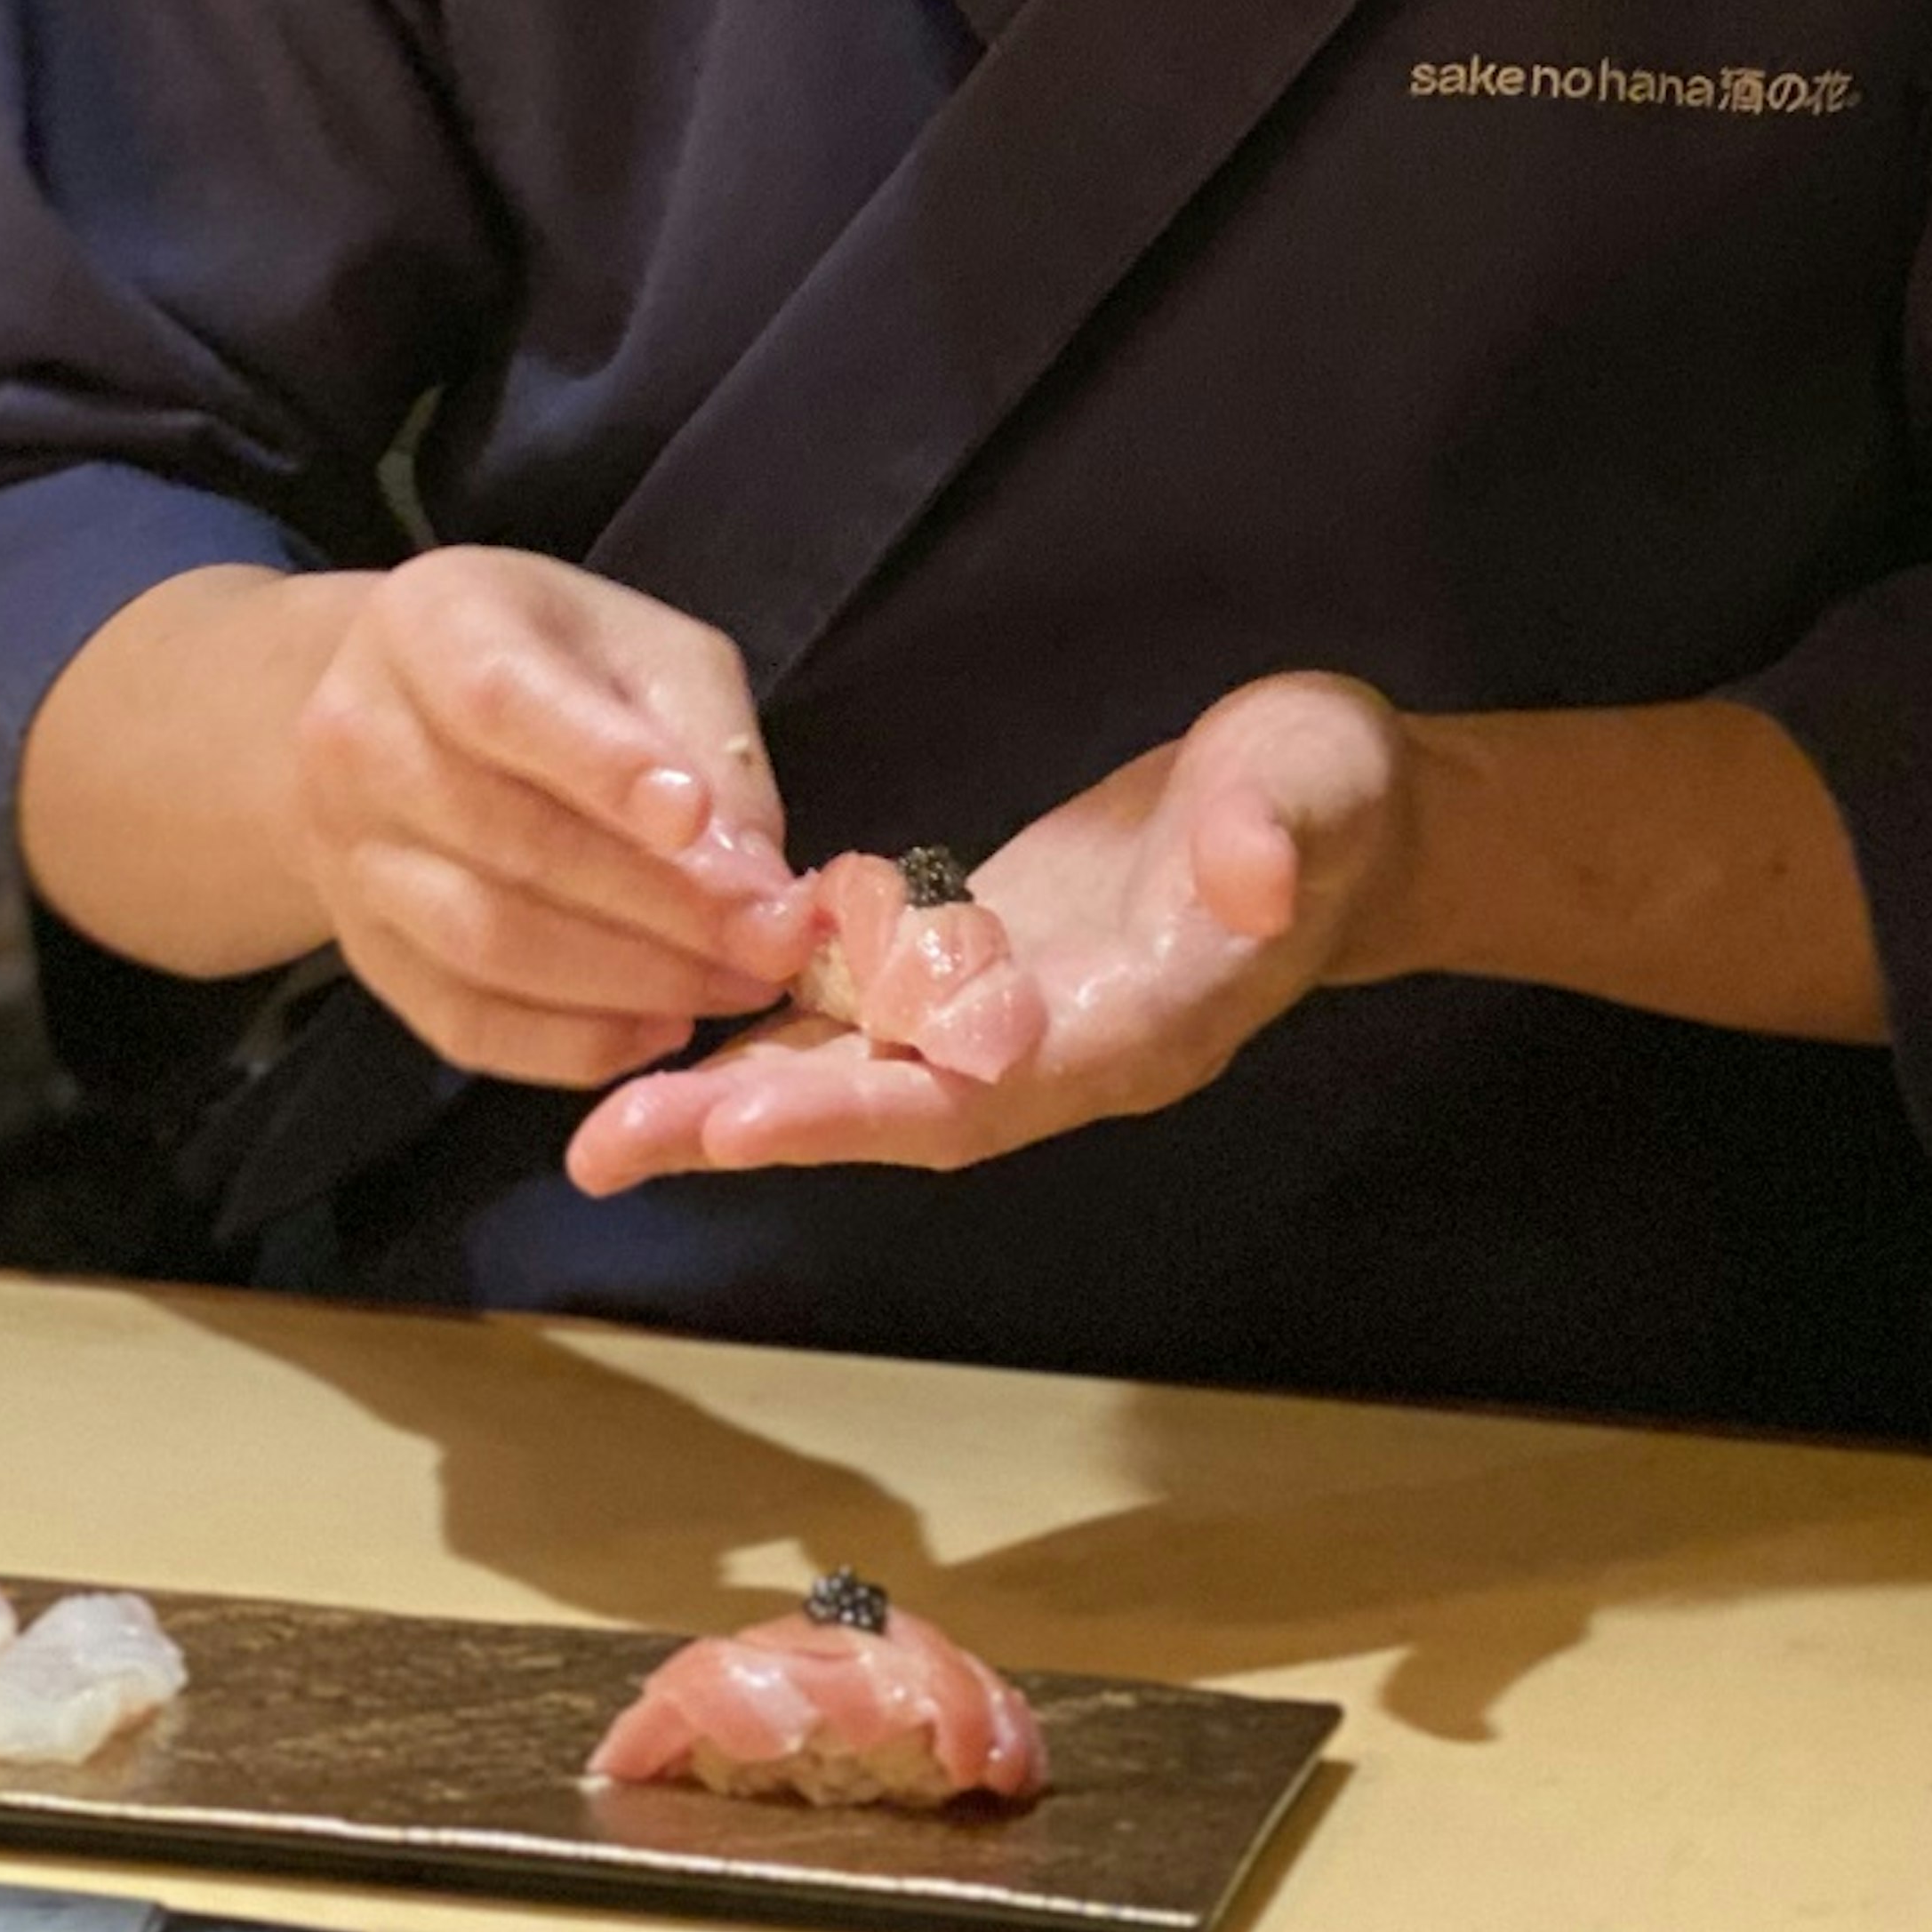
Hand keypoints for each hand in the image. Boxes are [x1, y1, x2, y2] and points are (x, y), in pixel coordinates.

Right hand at [265, 550, 818, 1090]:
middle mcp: (357, 740)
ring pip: (486, 946)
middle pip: (510, 843)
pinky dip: (572, 1045)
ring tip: (739, 985)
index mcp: (428, 626)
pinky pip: (465, 1023)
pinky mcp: (366, 954)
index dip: (602, 767)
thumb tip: (758, 879)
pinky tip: (662, 1030)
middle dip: (662, 904)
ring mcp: (347, 857)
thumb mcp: (647, 652)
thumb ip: (705, 745)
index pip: (502, 701)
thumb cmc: (559, 666)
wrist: (407, 715)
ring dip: (631, 981)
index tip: (700, 820)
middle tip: (775, 939)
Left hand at [563, 672, 1416, 1193]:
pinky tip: (674, 1033)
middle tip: (612, 1145)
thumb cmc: (1327, 797)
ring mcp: (1016, 1016)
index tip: (743, 1117)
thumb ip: (1280, 832)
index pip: (985, 1087)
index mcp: (1140, 1024)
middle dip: (754, 1124)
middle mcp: (1061, 1048)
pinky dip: (772, 1030)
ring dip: (735, 1098)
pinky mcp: (981, 965)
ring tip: (603, 1127)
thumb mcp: (1317, 787)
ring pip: (858, 1074)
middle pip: (891, 1109)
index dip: (865, 1104)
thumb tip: (1252, 873)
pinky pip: (862, 1017)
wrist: (1328, 816)